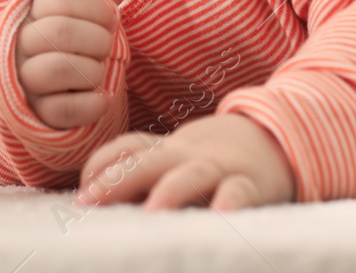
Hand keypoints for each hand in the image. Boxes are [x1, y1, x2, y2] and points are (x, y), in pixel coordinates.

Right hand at [13, 0, 118, 128]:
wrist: (56, 88)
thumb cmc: (75, 45)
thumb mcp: (79, 19)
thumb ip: (93, 9)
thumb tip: (110, 15)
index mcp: (30, 12)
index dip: (96, 9)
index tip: (110, 21)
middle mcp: (19, 44)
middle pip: (59, 30)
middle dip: (98, 39)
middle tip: (106, 49)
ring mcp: (24, 79)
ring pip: (56, 68)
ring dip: (92, 70)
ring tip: (99, 73)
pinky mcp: (35, 112)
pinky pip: (62, 110)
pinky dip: (90, 105)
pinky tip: (102, 99)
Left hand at [76, 112, 296, 210]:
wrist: (275, 138)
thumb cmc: (211, 161)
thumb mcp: (175, 158)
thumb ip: (140, 170)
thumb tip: (92, 195)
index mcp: (167, 151)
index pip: (128, 148)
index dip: (101, 164)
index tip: (80, 193)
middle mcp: (188, 156)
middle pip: (149, 162)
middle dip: (118, 180)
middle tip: (90, 201)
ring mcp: (220, 168)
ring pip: (193, 175)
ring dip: (171, 191)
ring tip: (152, 211)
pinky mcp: (252, 184)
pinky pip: (240, 192)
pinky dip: (230, 203)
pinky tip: (219, 217)